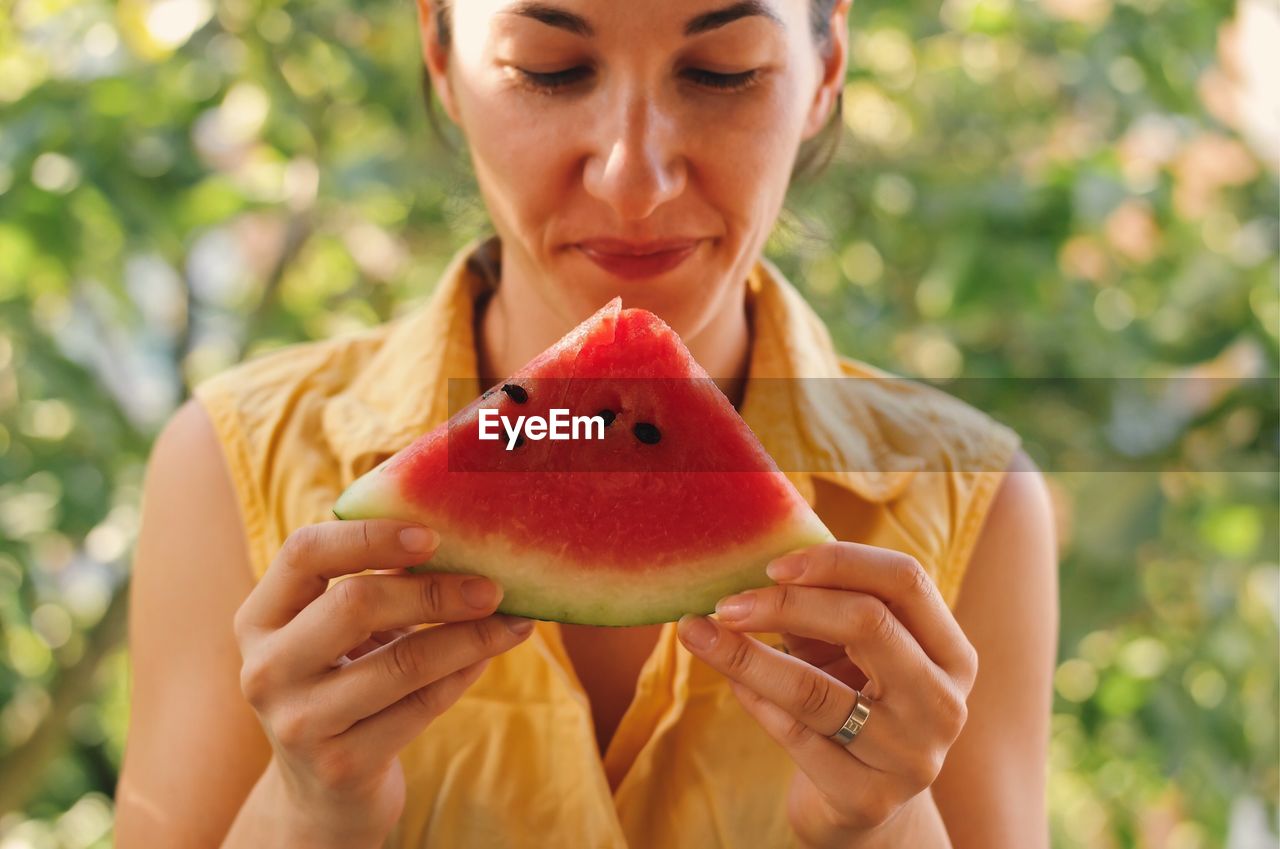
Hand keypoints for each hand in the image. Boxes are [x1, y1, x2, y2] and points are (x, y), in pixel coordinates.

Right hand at [232, 519, 534, 846]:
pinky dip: (464, 674)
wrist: (325, 791)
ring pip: (402, 662)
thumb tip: (459, 535)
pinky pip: (421, 707)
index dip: (370, 535)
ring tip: (514, 621)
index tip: (434, 535)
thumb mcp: (339, 633)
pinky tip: (488, 656)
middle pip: (356, 604)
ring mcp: (300, 721)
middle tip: (492, 586)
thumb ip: (377, 582)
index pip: (305, 552)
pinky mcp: (341, 764)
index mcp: (259, 618)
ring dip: (469, 636)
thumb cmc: (344, 684)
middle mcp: (266, 668)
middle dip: (435, 590)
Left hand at [676, 542, 976, 848]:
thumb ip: (822, 606)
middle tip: (725, 603)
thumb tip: (756, 562)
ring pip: (817, 689)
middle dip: (786, 604)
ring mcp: (911, 756)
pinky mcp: (868, 799)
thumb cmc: (850, 704)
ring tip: (697, 632)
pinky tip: (731, 682)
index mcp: (951, 654)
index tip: (771, 565)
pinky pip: (794, 735)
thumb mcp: (848, 650)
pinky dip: (754, 700)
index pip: (906, 581)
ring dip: (746, 656)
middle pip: (868, 623)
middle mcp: (943, 703)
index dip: (837, 562)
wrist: (857, 805)